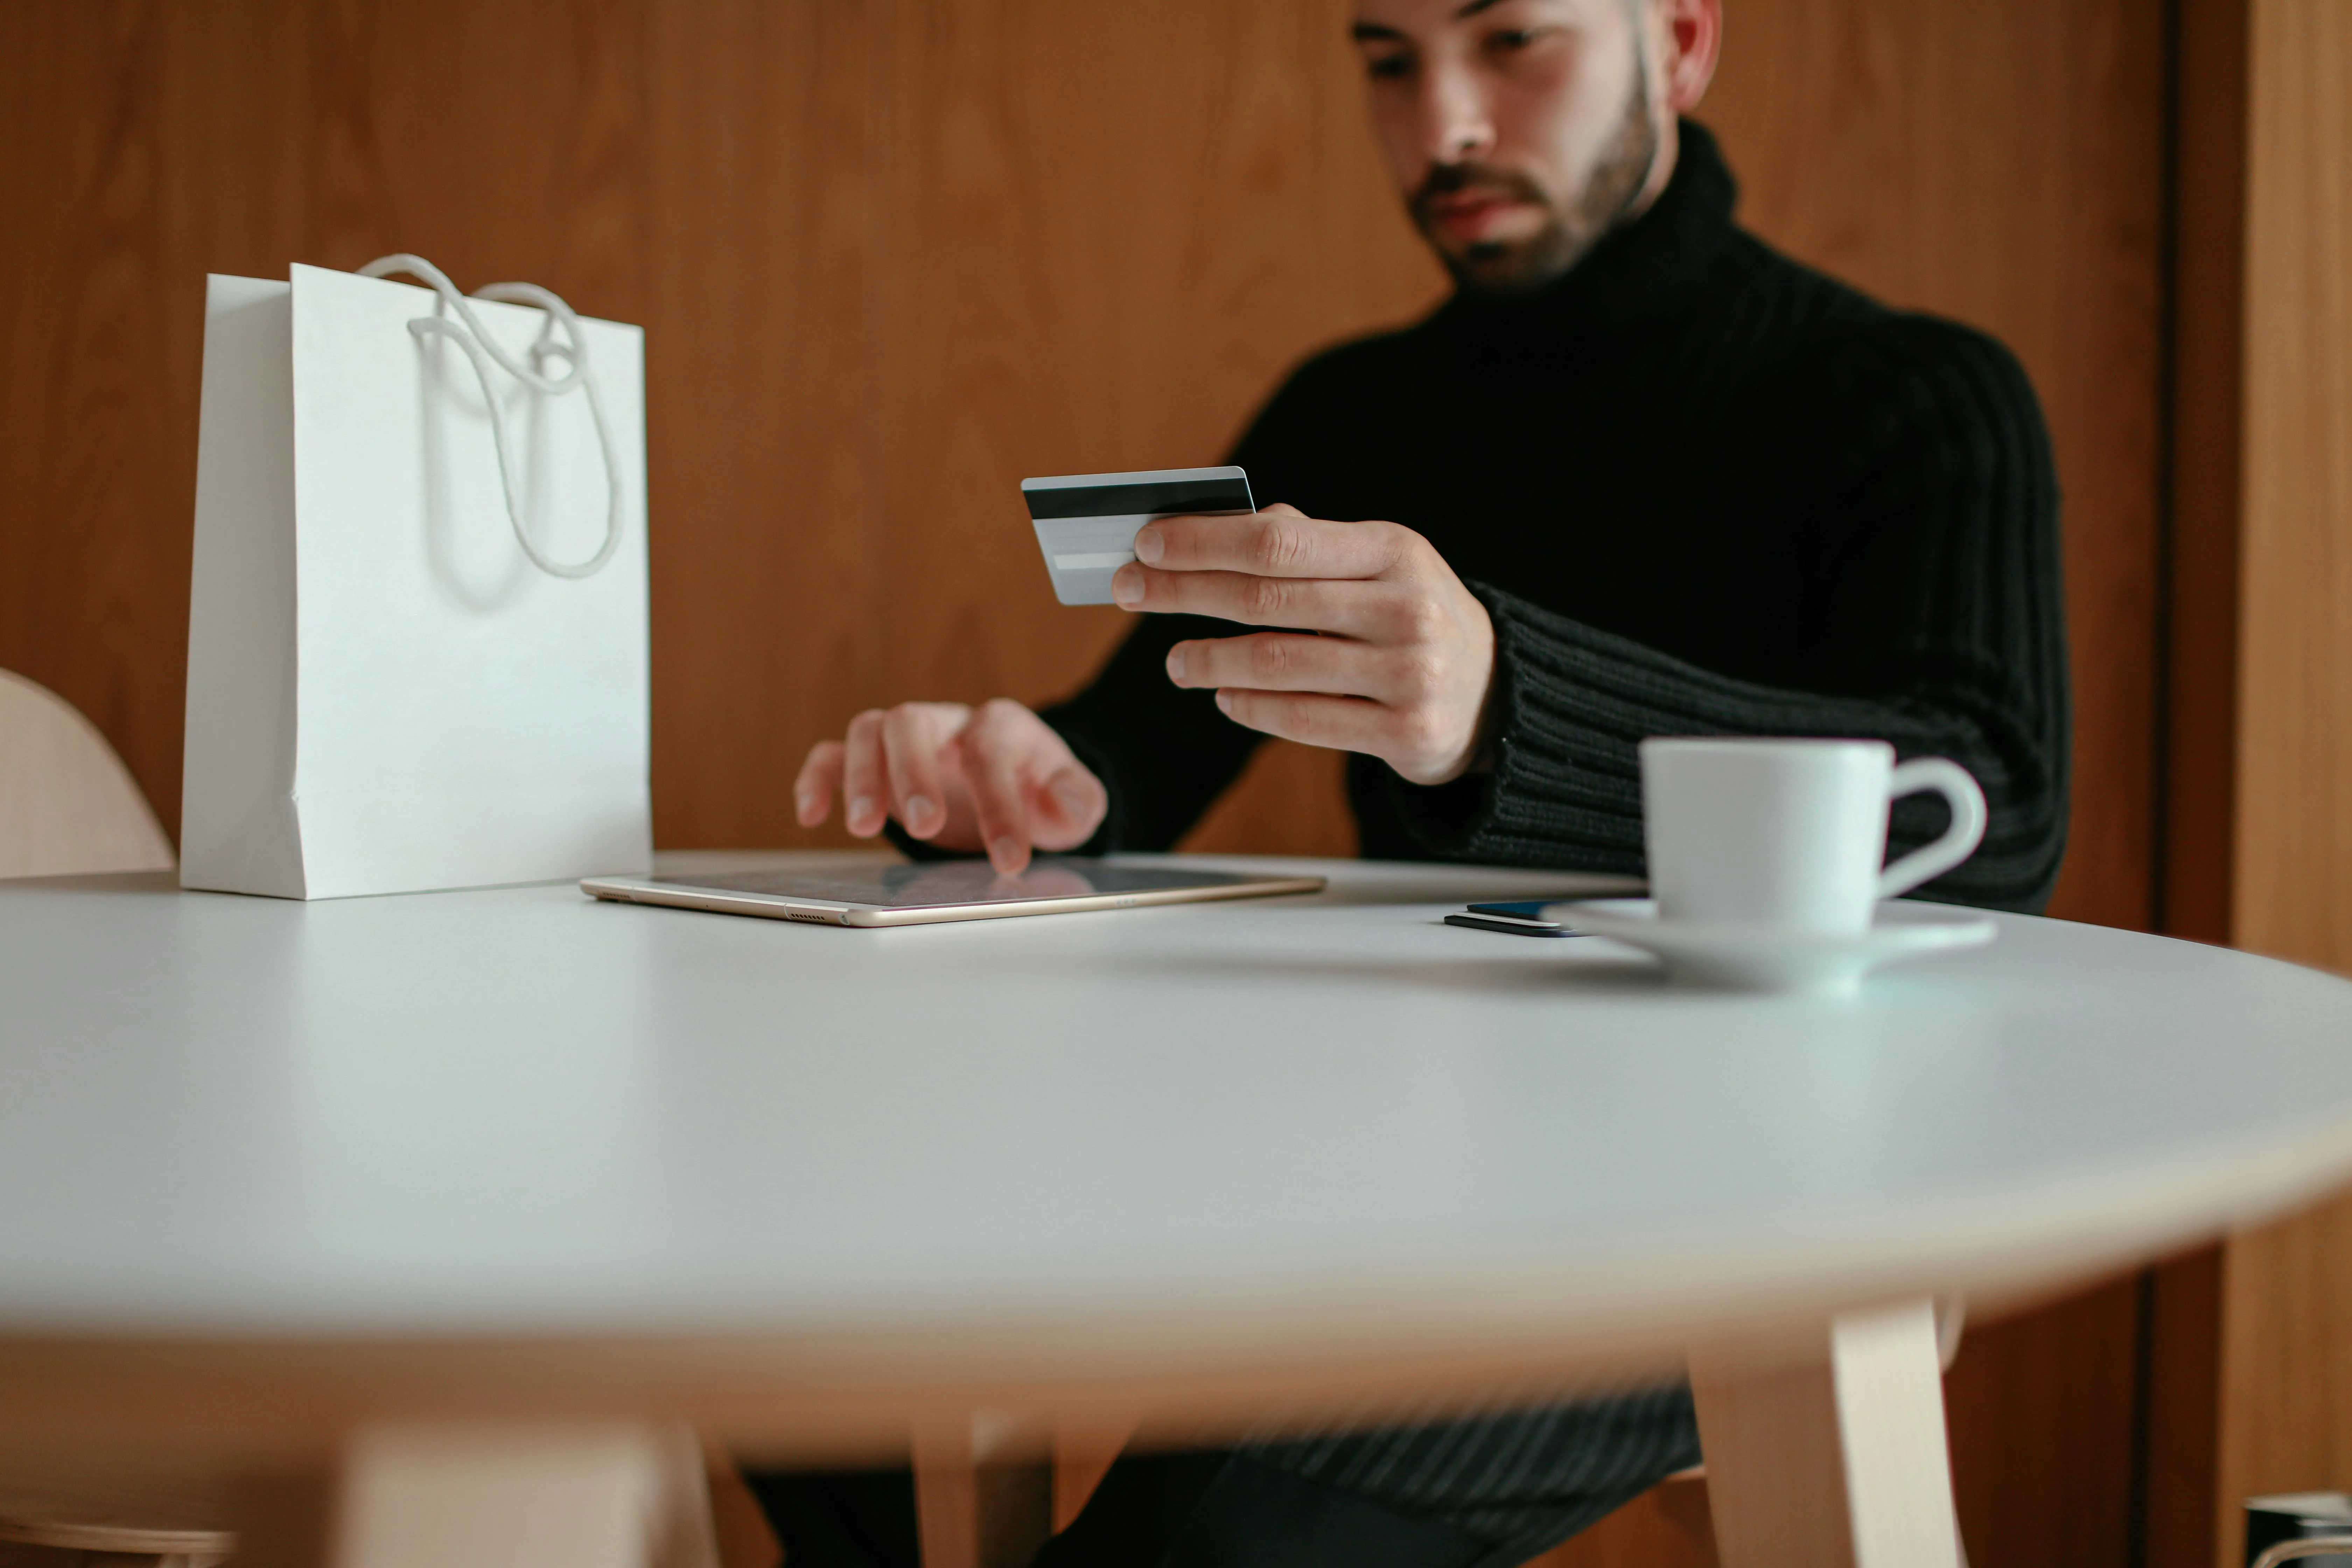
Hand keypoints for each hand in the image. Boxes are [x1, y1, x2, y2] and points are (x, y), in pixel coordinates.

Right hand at [794, 699, 1107, 874]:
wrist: (1016, 780)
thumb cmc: (1039, 789)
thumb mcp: (1074, 800)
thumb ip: (1078, 800)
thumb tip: (1063, 805)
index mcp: (1001, 726)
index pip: (991, 754)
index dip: (999, 806)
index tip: (1009, 859)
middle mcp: (948, 722)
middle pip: (913, 722)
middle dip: (913, 772)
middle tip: (924, 825)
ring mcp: (907, 738)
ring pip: (871, 729)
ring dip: (861, 774)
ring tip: (864, 826)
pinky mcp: (875, 760)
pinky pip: (832, 753)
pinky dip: (817, 778)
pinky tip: (811, 814)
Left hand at [1110, 503, 1496, 784]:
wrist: (1496, 693)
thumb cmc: (1412, 615)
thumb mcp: (1379, 563)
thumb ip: (1305, 542)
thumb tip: (1214, 525)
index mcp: (1395, 550)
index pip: (1279, 539)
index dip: (1205, 541)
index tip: (1147, 543)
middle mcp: (1406, 608)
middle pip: (1267, 599)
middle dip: (1184, 593)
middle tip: (1130, 592)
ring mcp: (1410, 674)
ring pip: (1278, 664)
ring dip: (1210, 659)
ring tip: (1175, 661)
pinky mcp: (1407, 734)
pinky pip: (1304, 720)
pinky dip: (1251, 708)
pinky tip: (1223, 697)